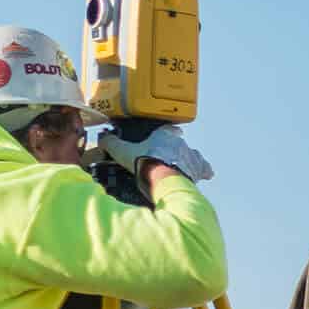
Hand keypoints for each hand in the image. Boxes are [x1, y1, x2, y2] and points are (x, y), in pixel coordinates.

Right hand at [98, 125, 214, 182]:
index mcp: (164, 135)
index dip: (164, 133)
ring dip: (189, 159)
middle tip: (167, 159)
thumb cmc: (144, 163)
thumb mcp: (123, 152)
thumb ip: (112, 144)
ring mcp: (190, 156)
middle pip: (179, 143)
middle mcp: (180, 143)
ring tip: (183, 166)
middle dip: (175, 150)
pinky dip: (204, 172)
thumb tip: (103, 139)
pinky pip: (204, 169)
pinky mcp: (197, 170)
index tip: (161, 138)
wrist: (162, 179)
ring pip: (193, 154)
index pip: (167, 129)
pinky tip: (205, 175)